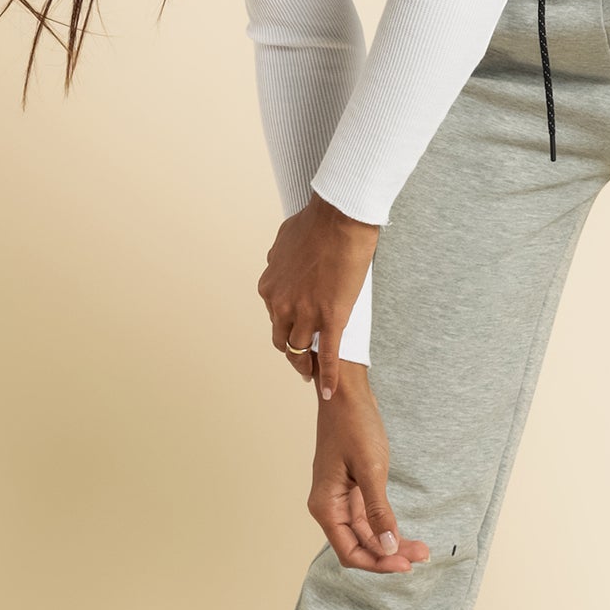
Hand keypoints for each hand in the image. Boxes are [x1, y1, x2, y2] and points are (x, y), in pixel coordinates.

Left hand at [258, 192, 378, 401]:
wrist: (339, 218)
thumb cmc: (315, 222)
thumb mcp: (283, 241)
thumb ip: (278, 259)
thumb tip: (276, 263)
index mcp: (270, 288)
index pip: (274, 317)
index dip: (285, 325)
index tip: (295, 330)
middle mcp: (282, 305)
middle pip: (282, 340)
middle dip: (291, 352)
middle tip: (300, 361)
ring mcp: (306, 314)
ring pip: (301, 351)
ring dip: (306, 366)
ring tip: (311, 375)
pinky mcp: (332, 319)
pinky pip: (328, 356)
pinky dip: (327, 376)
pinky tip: (328, 391)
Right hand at [308, 367, 430, 572]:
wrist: (346, 393)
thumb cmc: (354, 425)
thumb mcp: (371, 469)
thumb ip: (379, 511)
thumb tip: (388, 547)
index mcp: (325, 505)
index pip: (350, 552)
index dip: (377, 564)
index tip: (406, 565)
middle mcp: (329, 507)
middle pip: (359, 546)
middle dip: (389, 555)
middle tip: (423, 555)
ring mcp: (340, 499)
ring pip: (366, 534)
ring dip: (391, 543)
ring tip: (422, 548)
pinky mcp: (352, 490)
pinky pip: (369, 518)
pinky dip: (387, 527)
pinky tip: (405, 534)